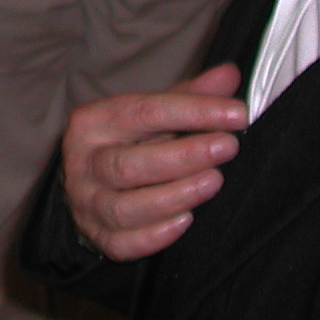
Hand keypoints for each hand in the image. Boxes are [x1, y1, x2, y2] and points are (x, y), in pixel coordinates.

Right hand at [63, 63, 247, 261]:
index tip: (237, 114)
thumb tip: (229, 75)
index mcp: (93, 121)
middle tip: (229, 147)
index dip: (194, 111)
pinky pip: (124, 243)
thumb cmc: (128, 141)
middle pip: (129, 163)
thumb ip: (189, 96)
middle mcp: (83, 162)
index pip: (145, 112)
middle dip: (185, 156)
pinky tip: (186, 221)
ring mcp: (87, 203)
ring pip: (125, 207)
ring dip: (175, 195)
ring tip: (214, 181)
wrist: (88, 184)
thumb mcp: (151, 113)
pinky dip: (155, 236)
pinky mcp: (98, 237)